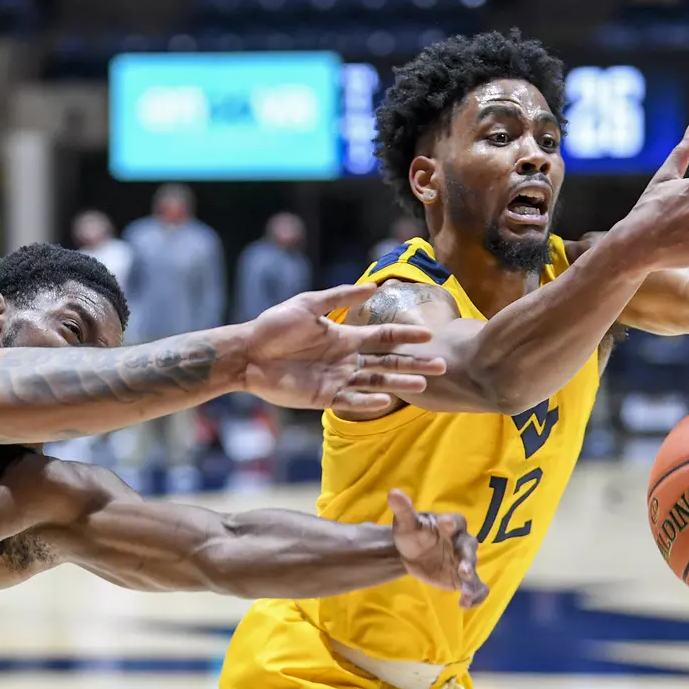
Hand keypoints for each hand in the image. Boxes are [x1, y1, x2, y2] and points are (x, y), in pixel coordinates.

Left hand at [243, 283, 446, 413]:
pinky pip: (349, 401)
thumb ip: (339, 296)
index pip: (383, 338)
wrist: (247, 352)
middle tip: (441, 366)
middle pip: (387, 362)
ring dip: (397, 384)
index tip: (429, 337)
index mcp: (345, 337)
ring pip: (374, 382)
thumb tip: (374, 286)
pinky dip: (366, 402)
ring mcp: (336, 380)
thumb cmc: (274, 326)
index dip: (406, 337)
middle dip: (413, 364)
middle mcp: (345, 360)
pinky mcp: (322, 398)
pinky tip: (384, 400)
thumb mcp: (307, 305)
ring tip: (421, 386)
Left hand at [389, 489, 487, 608]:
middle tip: (463, 570)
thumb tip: (394, 493)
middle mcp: (461, 542)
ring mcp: (464, 561)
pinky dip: (474, 596)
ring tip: (466, 594)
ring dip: (472, 582)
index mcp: (450, 524)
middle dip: (467, 559)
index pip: (455, 522)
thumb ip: (403, 509)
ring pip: (474, 570)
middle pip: (469, 548)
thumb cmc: (412, 533)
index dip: (451, 524)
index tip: (446, 525)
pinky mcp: (462, 579)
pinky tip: (465, 605)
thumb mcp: (405, 522)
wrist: (411, 552)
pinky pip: (475, 587)